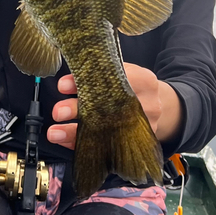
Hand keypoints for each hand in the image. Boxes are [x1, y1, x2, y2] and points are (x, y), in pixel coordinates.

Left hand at [47, 63, 182, 149]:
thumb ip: (105, 69)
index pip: (114, 79)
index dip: (87, 81)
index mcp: (145, 81)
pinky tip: (64, 140)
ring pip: (104, 132)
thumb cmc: (136, 85)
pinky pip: (102, 146)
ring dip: (75, 133)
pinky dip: (80, 144)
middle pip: (108, 108)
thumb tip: (72, 68)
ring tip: (54, 132)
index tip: (64, 84)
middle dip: (79, 110)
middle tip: (58, 110)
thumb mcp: (126, 70)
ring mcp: (140, 128)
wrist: (161, 106)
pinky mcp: (132, 143)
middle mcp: (146, 106)